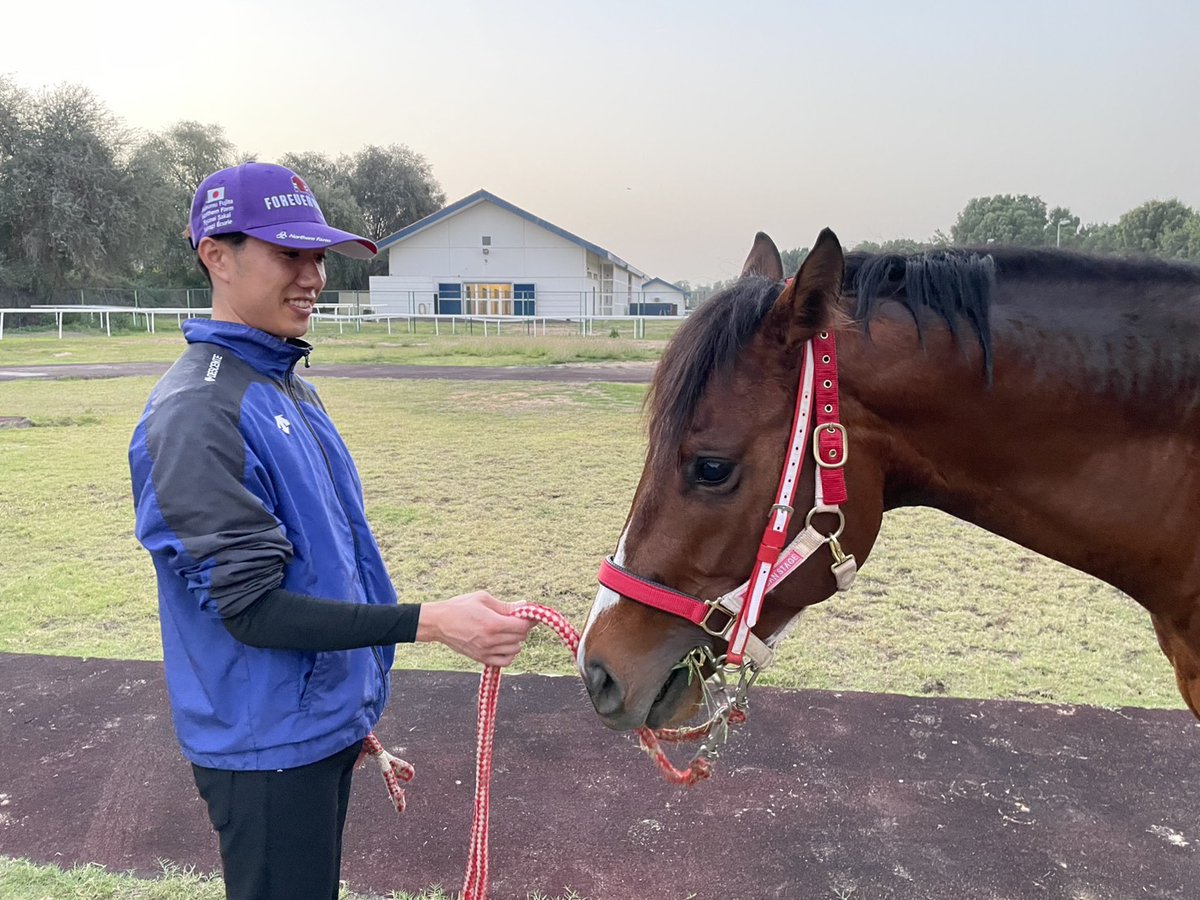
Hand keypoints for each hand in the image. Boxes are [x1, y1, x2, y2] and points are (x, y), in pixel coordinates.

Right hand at [415, 590, 534, 666]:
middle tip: (515, 620)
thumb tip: (524, 605)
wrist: (439, 623)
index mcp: (493, 623)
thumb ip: (505, 605)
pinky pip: (505, 661)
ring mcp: (486, 651)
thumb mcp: (483, 599)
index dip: (529, 620)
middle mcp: (491, 640)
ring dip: (516, 640)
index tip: (528, 615)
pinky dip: (509, 654)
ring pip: (515, 650)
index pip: (523, 626)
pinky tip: (503, 644)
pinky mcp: (481, 658)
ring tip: (507, 631)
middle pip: (521, 638)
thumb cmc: (460, 607)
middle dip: (522, 628)